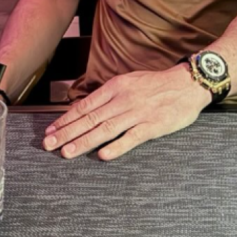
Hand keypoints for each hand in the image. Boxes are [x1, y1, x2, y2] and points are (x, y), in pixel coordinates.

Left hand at [42, 64, 210, 160]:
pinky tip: (102, 155)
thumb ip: (109, 95)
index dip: (66, 119)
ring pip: (106, 128)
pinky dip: (116, 146)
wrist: (187, 84)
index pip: (86, 105)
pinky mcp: (153, 126)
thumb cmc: (156, 84)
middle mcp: (124, 99)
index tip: (51, 129)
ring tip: (67, 151)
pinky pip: (131, 138)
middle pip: (91, 118)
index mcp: (117, 87)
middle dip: (67, 132)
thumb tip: (86, 108)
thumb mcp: (129, 81)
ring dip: (84, 141)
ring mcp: (138, 113)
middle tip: (49, 144)